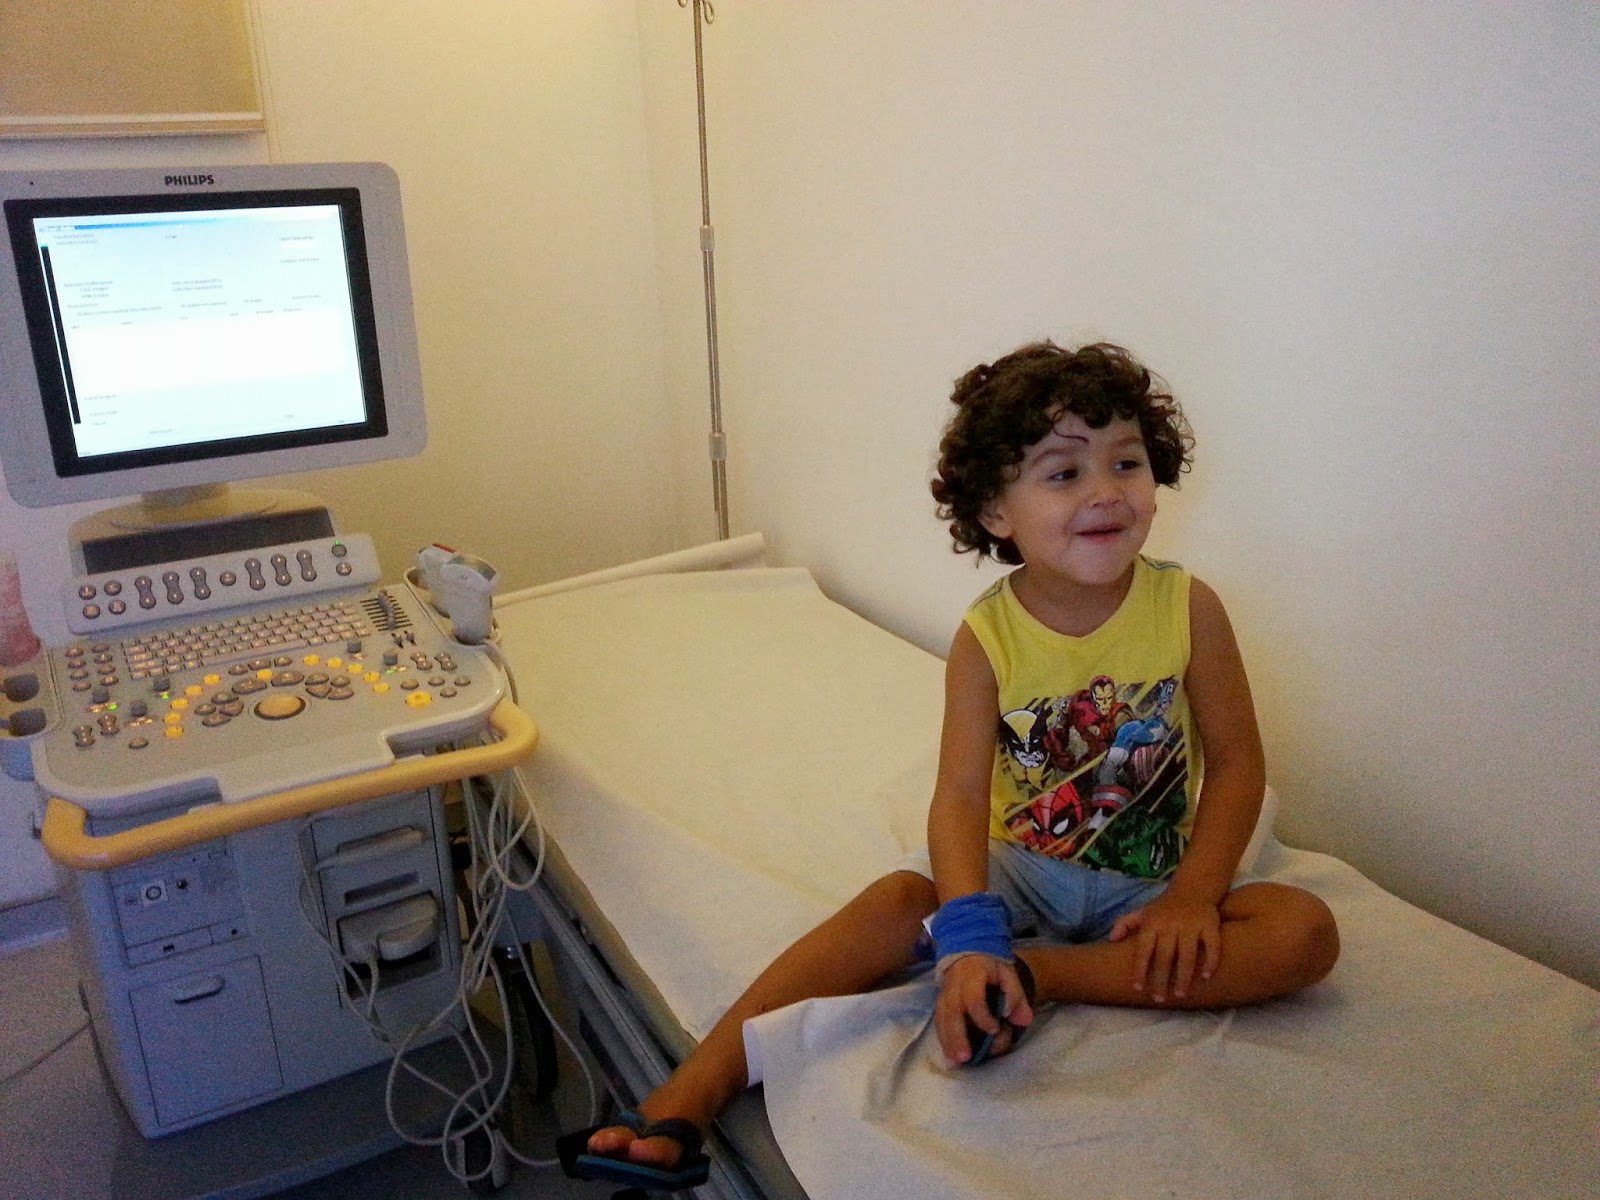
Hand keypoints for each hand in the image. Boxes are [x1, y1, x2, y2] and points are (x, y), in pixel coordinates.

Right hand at [932, 953, 1032, 1066]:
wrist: (967, 947)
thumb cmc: (990, 964)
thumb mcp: (1007, 972)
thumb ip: (1016, 995)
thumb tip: (1022, 1020)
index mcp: (971, 976)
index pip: (973, 1000)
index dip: (983, 1017)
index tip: (994, 1029)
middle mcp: (954, 987)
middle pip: (952, 1013)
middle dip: (957, 1036)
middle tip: (965, 1057)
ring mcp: (944, 994)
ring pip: (942, 1019)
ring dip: (948, 1041)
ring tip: (955, 1061)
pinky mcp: (940, 1002)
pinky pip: (939, 1022)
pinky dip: (943, 1038)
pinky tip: (948, 1054)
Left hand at [1107, 892, 1221, 1002]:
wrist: (1193, 887)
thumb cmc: (1164, 907)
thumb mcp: (1142, 912)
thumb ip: (1125, 924)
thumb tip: (1111, 940)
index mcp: (1152, 923)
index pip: (1143, 950)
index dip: (1140, 970)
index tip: (1138, 989)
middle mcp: (1170, 924)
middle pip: (1164, 956)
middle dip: (1161, 979)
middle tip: (1159, 999)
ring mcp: (1191, 924)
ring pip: (1187, 954)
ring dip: (1184, 976)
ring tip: (1180, 995)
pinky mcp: (1210, 924)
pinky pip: (1212, 945)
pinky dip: (1210, 961)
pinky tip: (1206, 977)